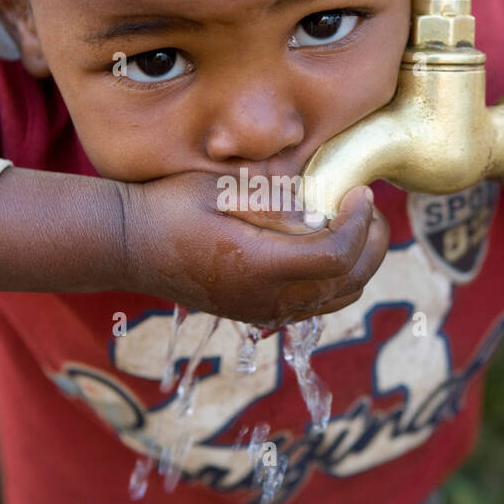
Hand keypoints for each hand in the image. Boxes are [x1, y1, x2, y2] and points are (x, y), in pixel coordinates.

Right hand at [116, 172, 388, 327]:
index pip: (335, 256)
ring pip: (339, 298)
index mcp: (257, 265)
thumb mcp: (222, 191)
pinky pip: (317, 303)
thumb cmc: (170, 207)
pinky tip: (326, 242)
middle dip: (373, 244)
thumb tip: (323, 210)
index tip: (360, 192)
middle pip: (349, 283)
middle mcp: (266, 298)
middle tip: (369, 206)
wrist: (130, 246)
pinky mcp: (259, 312)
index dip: (360, 224)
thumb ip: (276, 203)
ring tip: (356, 223)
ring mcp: (264, 310)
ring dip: (361, 263)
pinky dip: (337, 277)